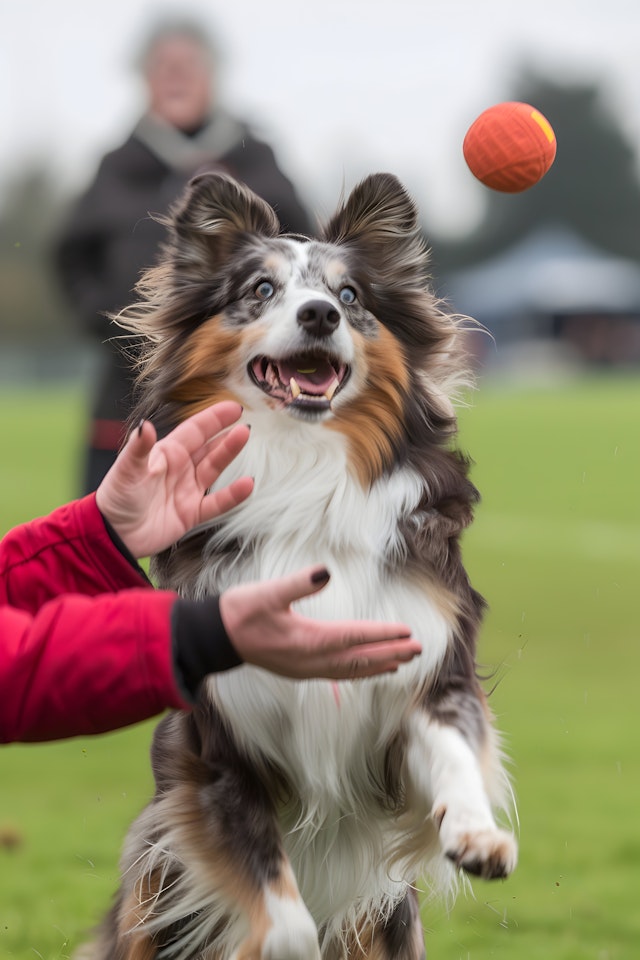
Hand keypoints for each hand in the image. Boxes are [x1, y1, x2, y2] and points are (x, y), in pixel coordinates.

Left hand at [96, 401, 252, 558]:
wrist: (113, 535)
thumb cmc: (116, 499)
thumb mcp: (126, 471)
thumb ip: (138, 449)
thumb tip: (144, 425)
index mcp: (166, 453)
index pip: (194, 430)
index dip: (213, 419)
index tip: (233, 408)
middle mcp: (180, 469)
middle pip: (208, 448)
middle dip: (226, 435)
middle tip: (245, 423)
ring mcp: (188, 490)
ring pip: (214, 469)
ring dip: (229, 454)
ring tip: (244, 438)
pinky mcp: (192, 513)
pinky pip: (217, 502)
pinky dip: (232, 495)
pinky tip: (247, 484)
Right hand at [219, 566, 421, 679]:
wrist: (216, 637)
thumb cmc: (241, 611)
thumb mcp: (267, 592)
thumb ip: (297, 583)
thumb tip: (324, 571)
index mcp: (307, 641)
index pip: (354, 637)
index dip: (382, 634)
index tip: (407, 632)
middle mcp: (311, 661)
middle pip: (359, 660)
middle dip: (391, 654)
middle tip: (419, 649)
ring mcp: (306, 669)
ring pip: (351, 672)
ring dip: (379, 665)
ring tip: (403, 661)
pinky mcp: (300, 670)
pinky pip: (339, 675)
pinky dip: (360, 671)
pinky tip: (368, 667)